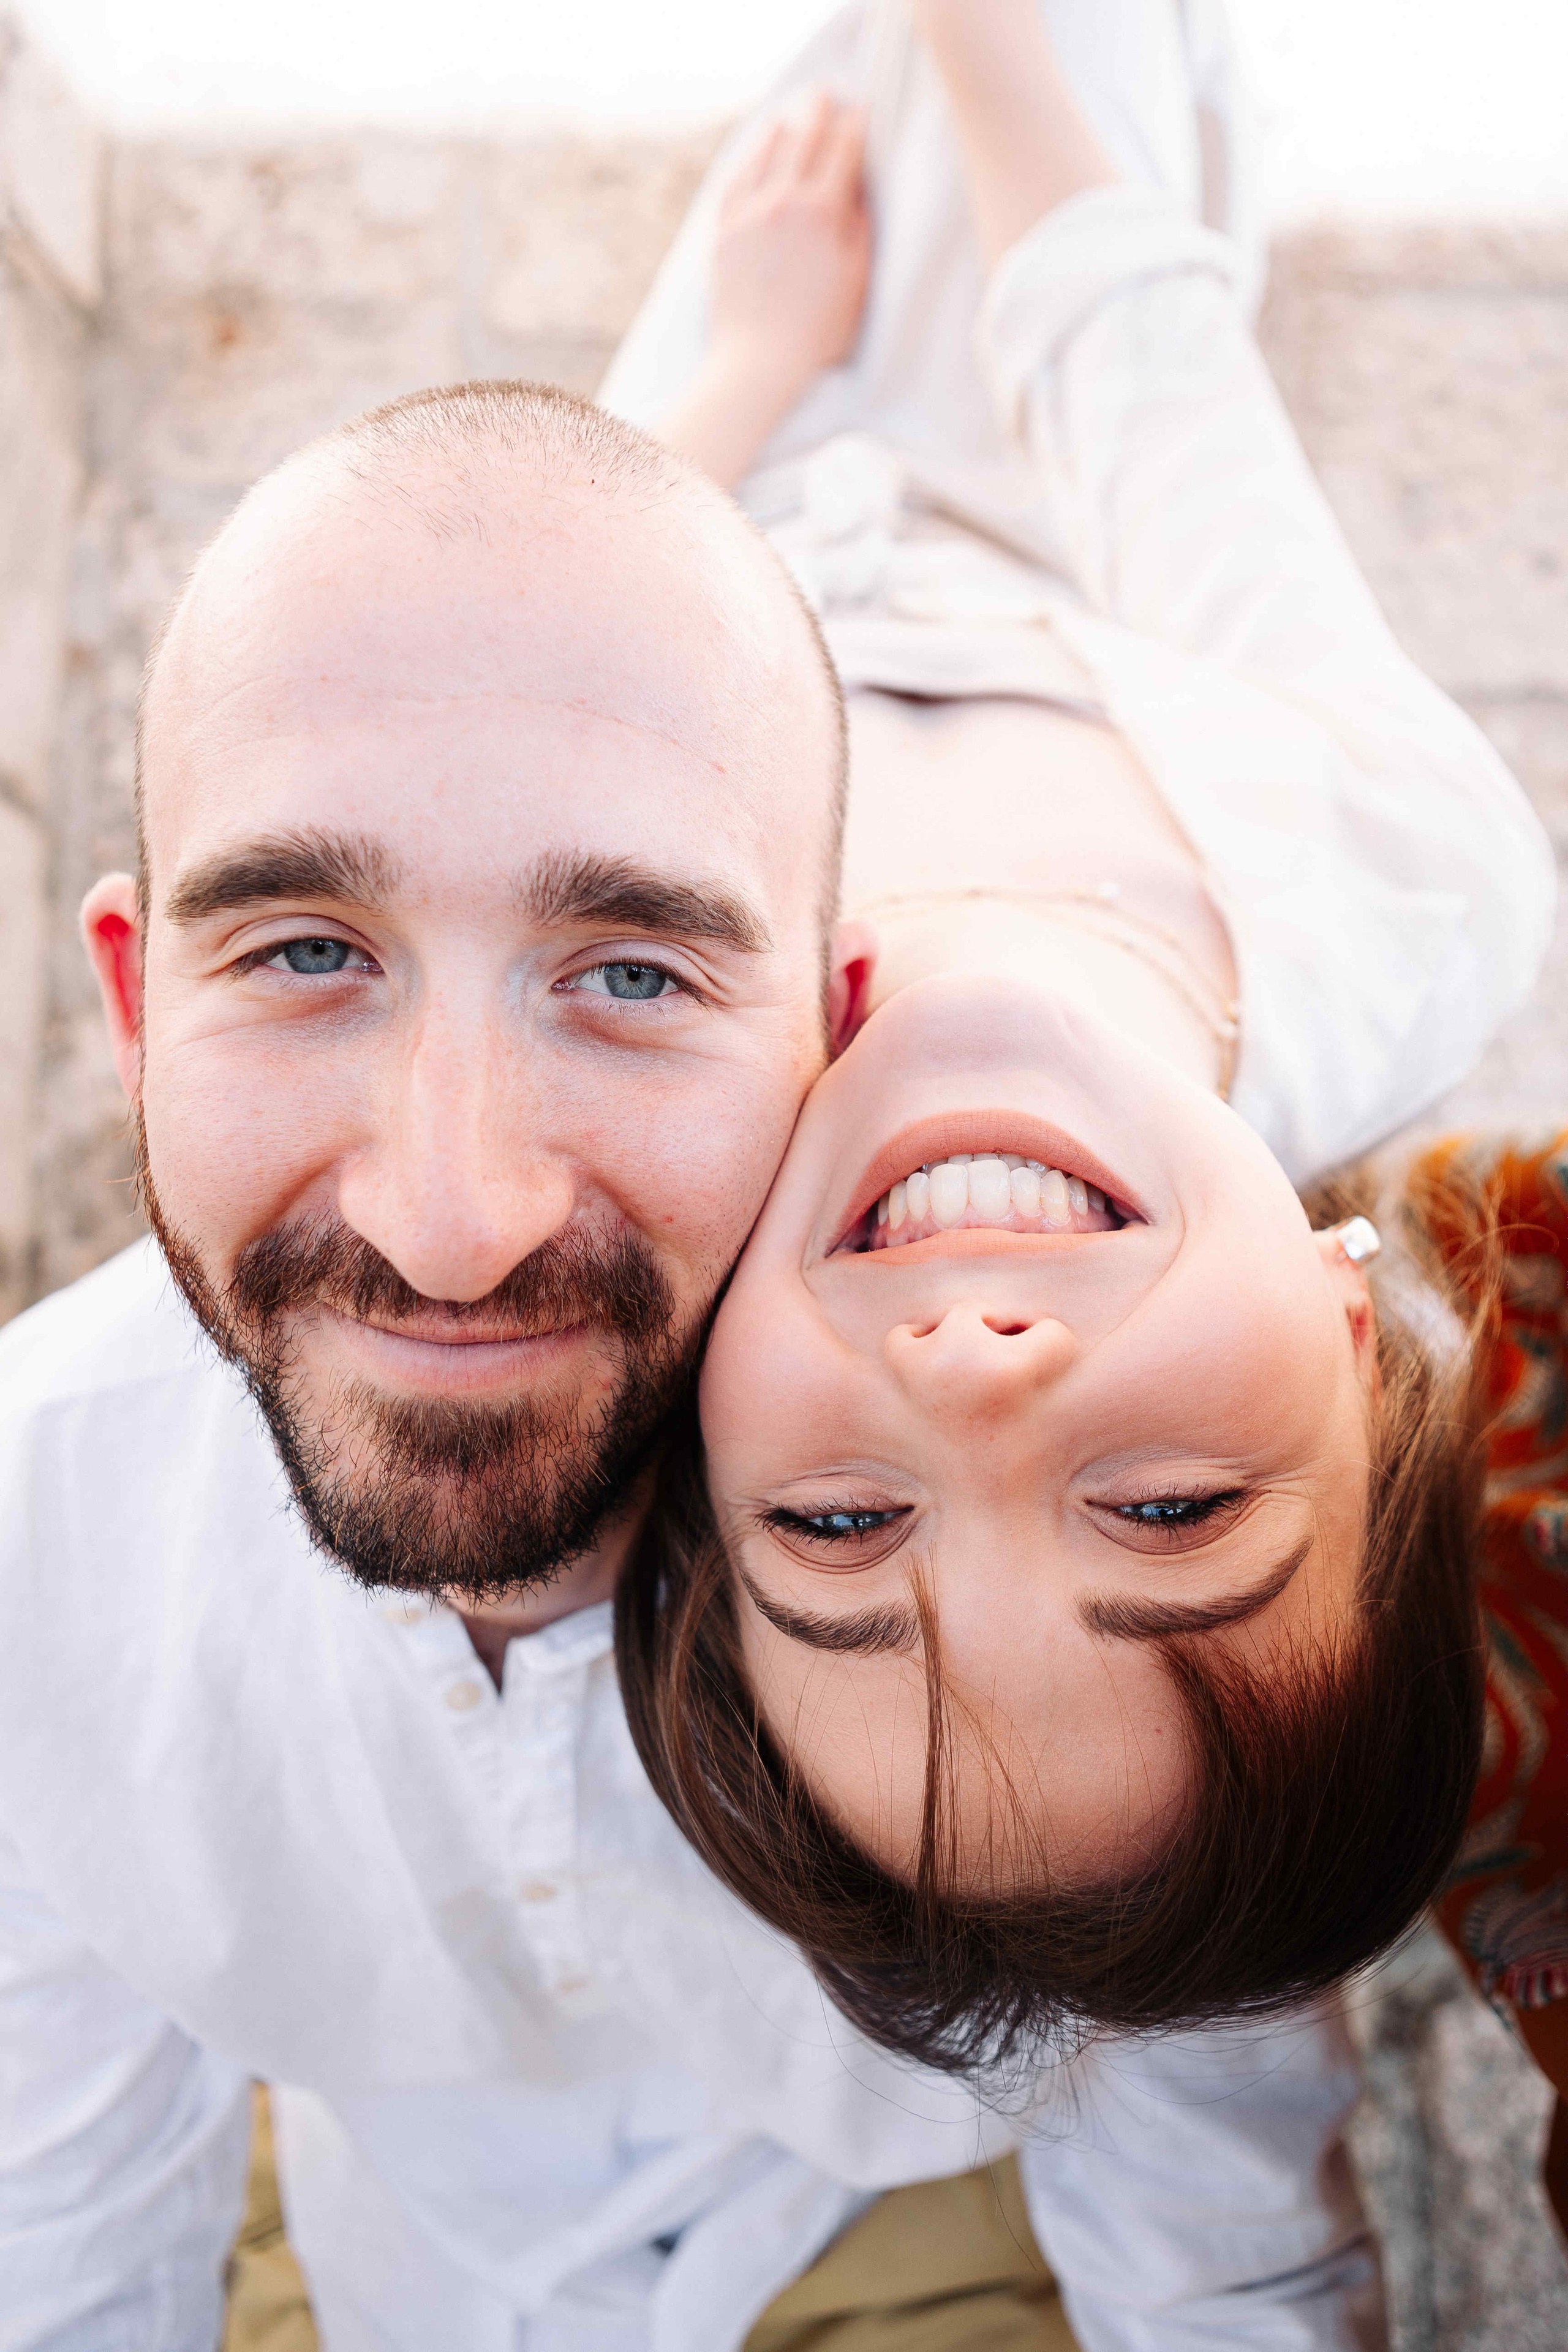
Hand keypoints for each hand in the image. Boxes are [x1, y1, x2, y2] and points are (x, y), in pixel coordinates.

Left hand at [707, 92, 870, 397]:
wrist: (758, 364)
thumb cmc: (818, 333)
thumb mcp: (858, 280)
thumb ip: (860, 227)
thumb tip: (859, 187)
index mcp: (823, 212)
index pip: (844, 149)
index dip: (857, 125)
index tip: (864, 112)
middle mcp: (783, 201)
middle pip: (804, 137)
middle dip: (819, 111)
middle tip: (828, 96)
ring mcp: (749, 213)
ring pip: (767, 151)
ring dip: (784, 127)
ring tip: (793, 117)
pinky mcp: (724, 231)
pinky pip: (737, 178)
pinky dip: (751, 157)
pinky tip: (757, 151)